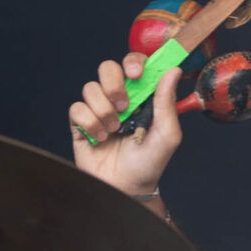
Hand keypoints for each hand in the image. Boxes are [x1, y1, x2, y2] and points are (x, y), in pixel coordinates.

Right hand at [69, 54, 182, 193]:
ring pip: (90, 88)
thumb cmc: (150, 161)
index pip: (135, 65)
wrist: (127, 187)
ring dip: (104, 110)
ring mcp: (99, 109)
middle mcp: (119, 98)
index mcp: (143, 96)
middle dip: (114, 83)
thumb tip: (173, 70)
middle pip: (107, 68)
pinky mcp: (80, 123)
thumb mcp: (167, 134)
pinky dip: (90, 123)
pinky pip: (77, 108)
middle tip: (124, 106)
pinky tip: (101, 138)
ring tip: (115, 130)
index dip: (133, 62)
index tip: (137, 75)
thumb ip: (167, 102)